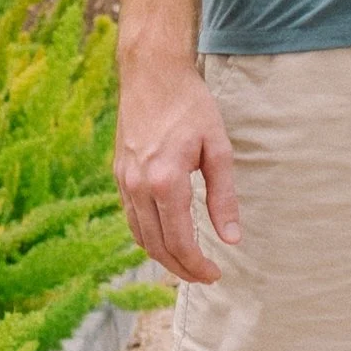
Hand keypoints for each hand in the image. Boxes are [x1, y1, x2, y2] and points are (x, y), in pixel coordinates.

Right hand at [114, 53, 242, 282]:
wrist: (152, 74)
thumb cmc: (191, 106)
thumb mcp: (218, 147)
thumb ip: (223, 196)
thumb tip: (231, 239)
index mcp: (165, 182)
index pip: (180, 241)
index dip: (198, 265)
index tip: (216, 274)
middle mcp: (138, 187)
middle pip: (157, 247)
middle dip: (181, 268)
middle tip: (205, 276)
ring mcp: (124, 182)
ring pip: (140, 237)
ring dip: (163, 258)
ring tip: (187, 265)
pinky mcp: (119, 175)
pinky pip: (131, 219)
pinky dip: (148, 237)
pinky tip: (165, 239)